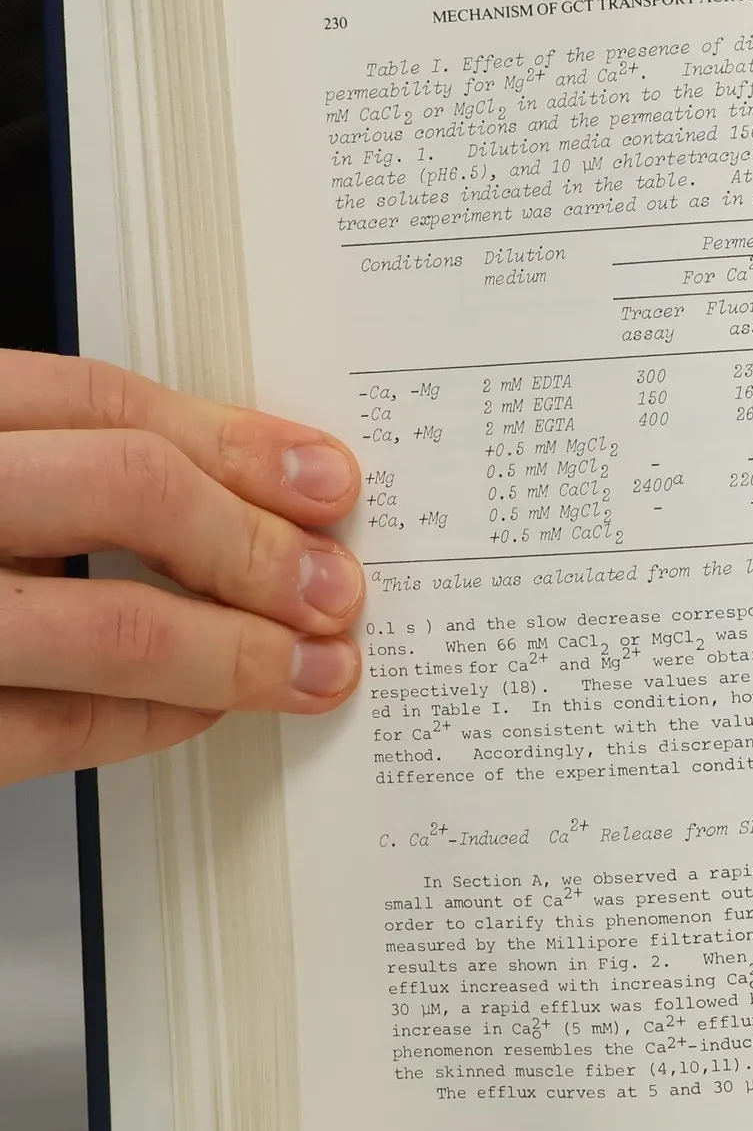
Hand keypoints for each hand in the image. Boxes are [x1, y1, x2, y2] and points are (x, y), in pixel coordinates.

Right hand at [0, 350, 363, 787]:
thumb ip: (40, 465)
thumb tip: (235, 489)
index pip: (94, 399)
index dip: (233, 439)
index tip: (327, 480)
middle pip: (119, 488)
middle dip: (252, 543)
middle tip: (335, 586)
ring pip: (101, 625)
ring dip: (233, 654)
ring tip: (311, 668)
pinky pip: (45, 731)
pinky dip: (144, 723)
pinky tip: (201, 713)